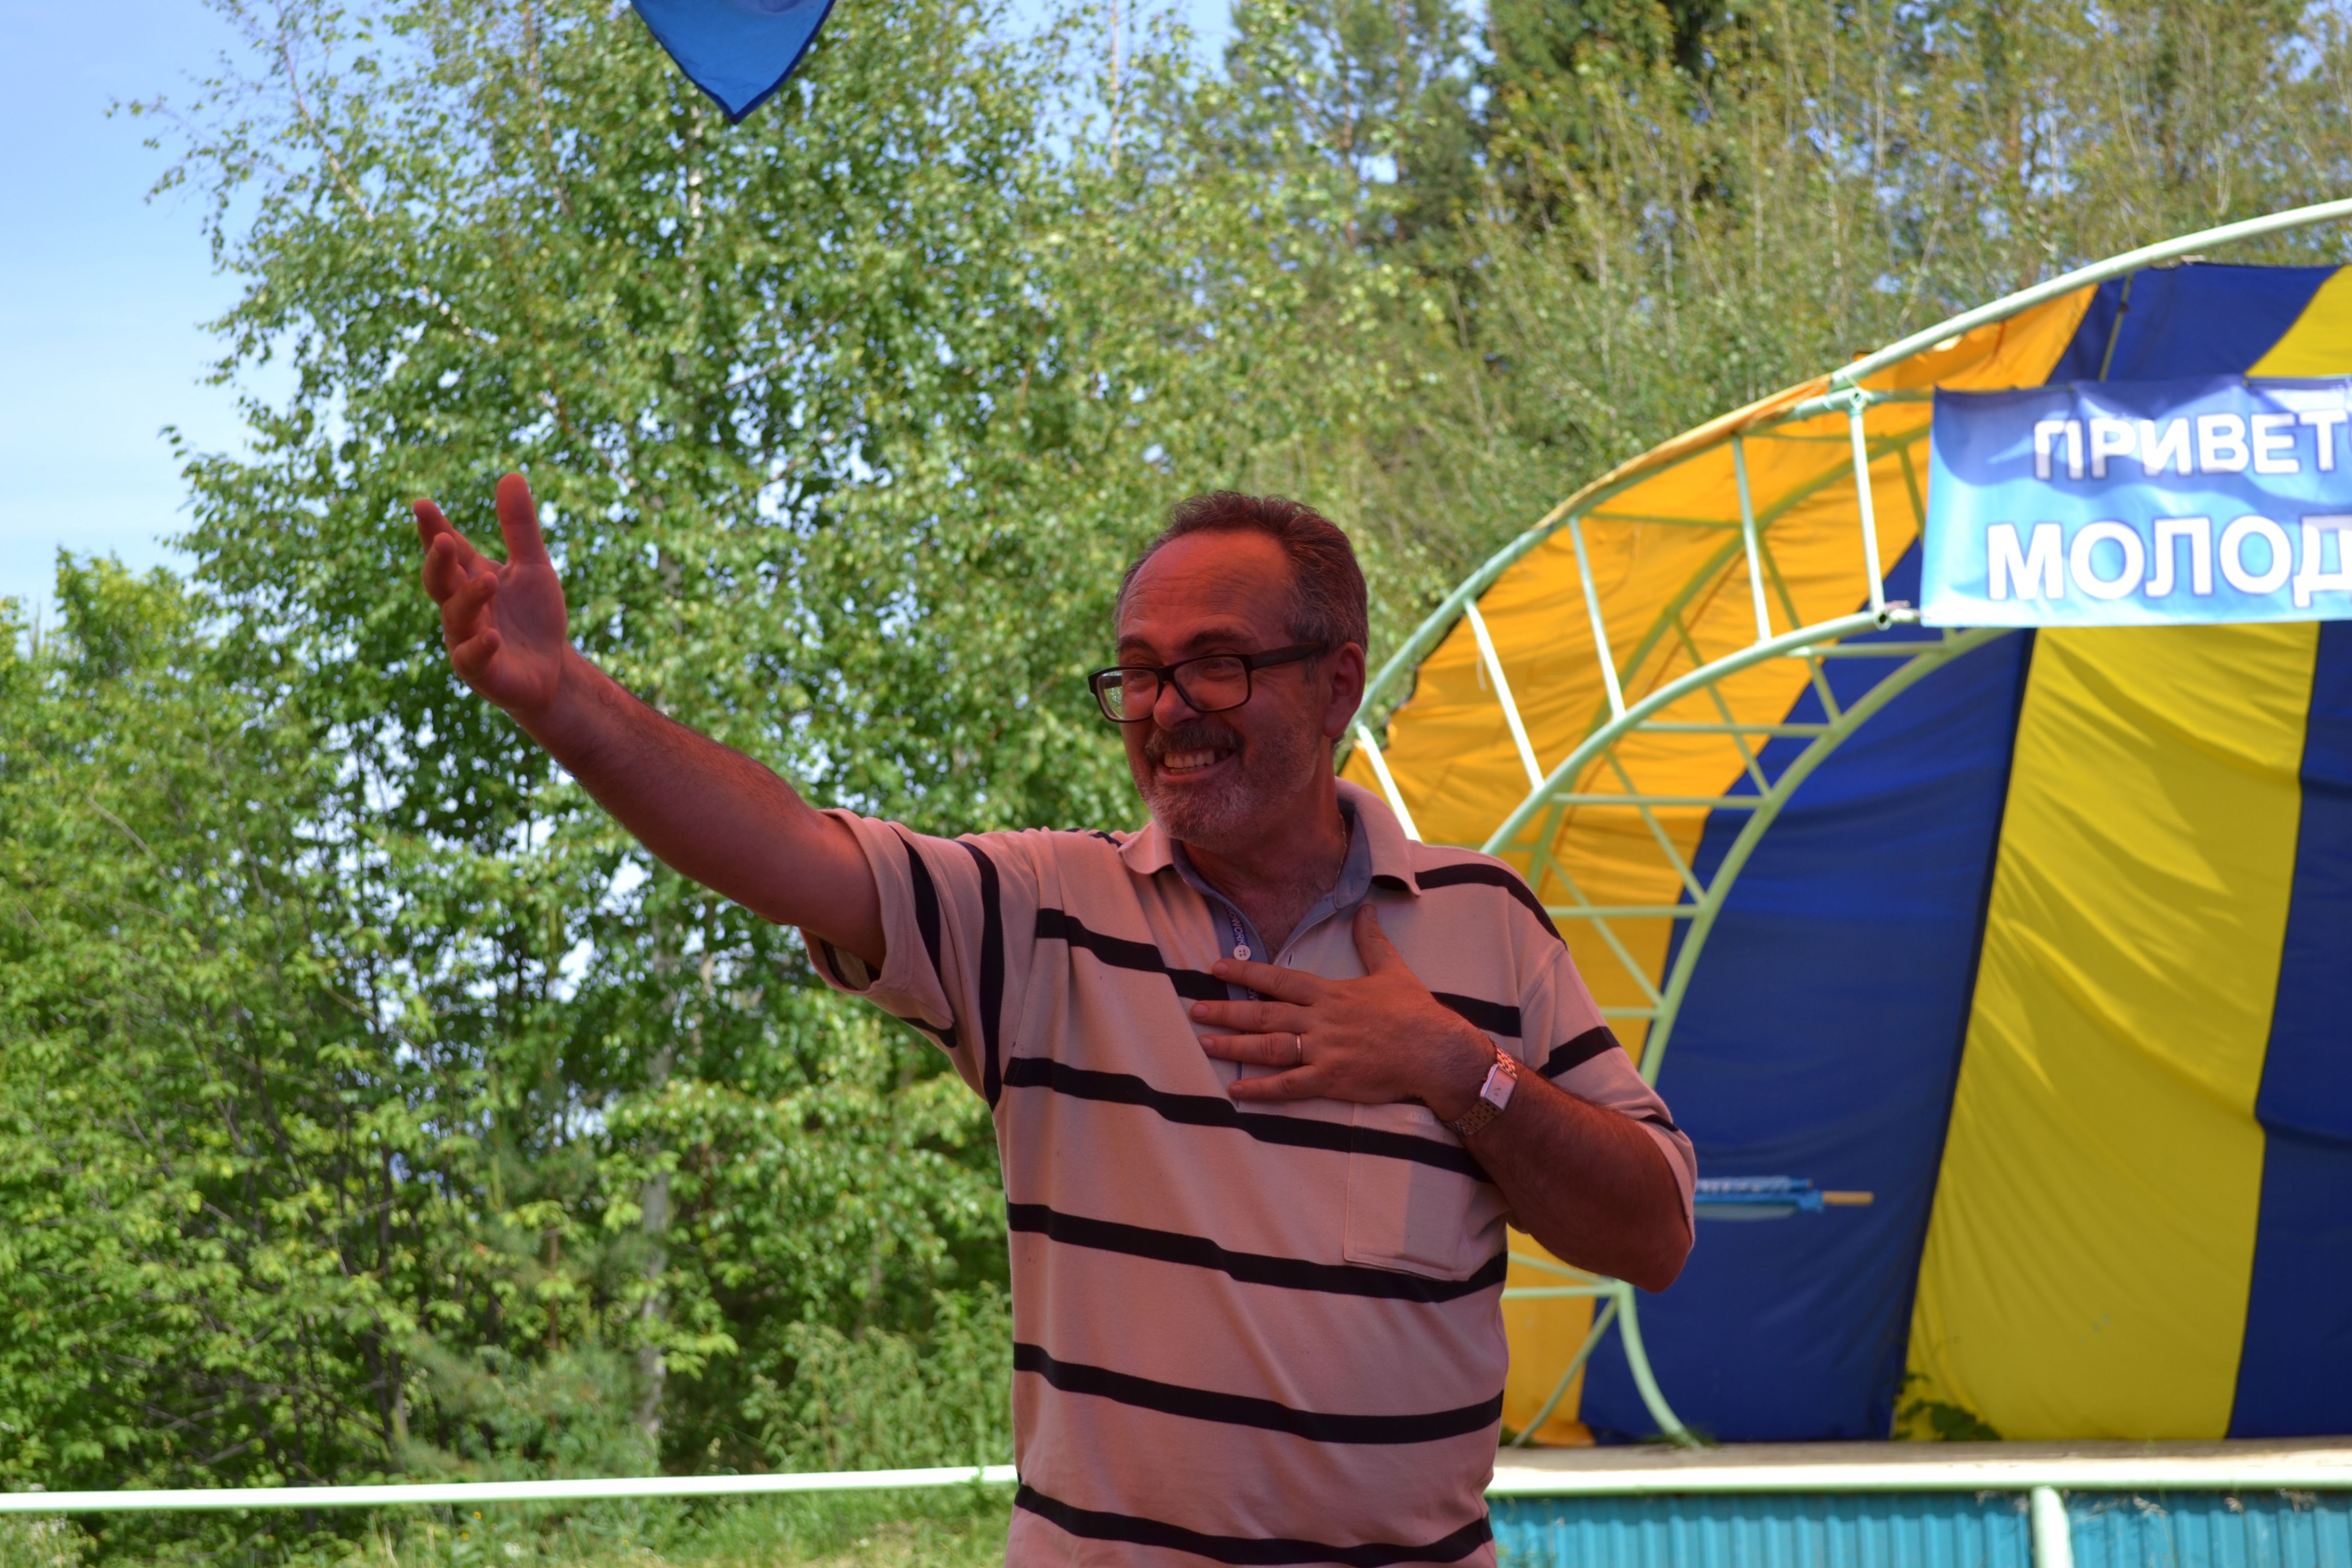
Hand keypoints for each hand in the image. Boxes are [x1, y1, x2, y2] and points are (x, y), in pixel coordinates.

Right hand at [414, 474, 569, 720]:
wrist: (553, 670)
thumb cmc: (534, 618)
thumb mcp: (533, 567)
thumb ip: (519, 527)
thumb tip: (510, 474)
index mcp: (469, 578)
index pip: (448, 550)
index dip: (434, 529)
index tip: (422, 505)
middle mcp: (460, 607)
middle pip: (440, 581)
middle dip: (438, 561)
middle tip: (443, 539)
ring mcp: (467, 640)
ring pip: (456, 617)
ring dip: (468, 598)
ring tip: (487, 580)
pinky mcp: (482, 672)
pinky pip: (472, 659)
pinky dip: (480, 647)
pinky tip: (491, 636)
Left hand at [1191, 904, 1494, 1115]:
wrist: (1436, 1051)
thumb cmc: (1414, 1011)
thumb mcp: (1391, 969)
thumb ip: (1371, 940)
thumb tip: (1366, 906)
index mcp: (1330, 992)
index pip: (1279, 979)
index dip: (1246, 973)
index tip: (1215, 967)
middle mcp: (1321, 1019)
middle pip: (1265, 1013)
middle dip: (1227, 1010)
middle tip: (1194, 1009)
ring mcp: (1325, 1050)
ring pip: (1270, 1046)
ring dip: (1234, 1045)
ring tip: (1204, 1043)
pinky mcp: (1332, 1079)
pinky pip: (1289, 1085)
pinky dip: (1261, 1088)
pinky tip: (1235, 1089)